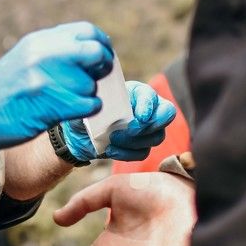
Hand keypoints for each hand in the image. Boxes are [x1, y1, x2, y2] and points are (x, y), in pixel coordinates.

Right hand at [0, 22, 112, 153]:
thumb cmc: (3, 90)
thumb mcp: (25, 56)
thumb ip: (54, 49)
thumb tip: (92, 48)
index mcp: (40, 41)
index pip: (86, 31)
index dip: (101, 43)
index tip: (103, 54)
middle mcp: (44, 55)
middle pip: (94, 52)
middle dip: (102, 65)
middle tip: (97, 75)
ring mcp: (48, 80)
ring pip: (91, 83)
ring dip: (88, 93)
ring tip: (71, 97)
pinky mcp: (52, 105)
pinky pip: (89, 104)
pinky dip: (87, 109)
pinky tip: (74, 109)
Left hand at [61, 80, 176, 161]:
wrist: (79, 134)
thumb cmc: (86, 113)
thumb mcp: (89, 103)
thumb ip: (98, 101)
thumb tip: (101, 101)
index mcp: (136, 92)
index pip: (151, 96)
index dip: (148, 106)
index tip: (138, 117)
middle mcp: (147, 108)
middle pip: (166, 115)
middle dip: (149, 125)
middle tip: (130, 130)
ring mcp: (147, 128)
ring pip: (157, 137)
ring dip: (135, 141)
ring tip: (112, 139)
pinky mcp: (141, 146)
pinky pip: (143, 152)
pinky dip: (127, 153)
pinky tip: (111, 150)